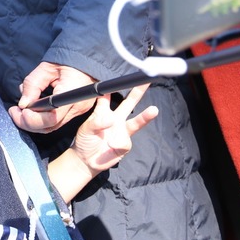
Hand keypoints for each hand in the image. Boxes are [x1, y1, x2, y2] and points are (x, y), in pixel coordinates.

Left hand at [10, 62, 98, 132]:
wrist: (89, 60)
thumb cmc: (70, 60)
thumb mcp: (47, 67)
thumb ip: (33, 84)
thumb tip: (23, 103)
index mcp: (72, 92)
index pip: (52, 116)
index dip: (33, 118)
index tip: (20, 110)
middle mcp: (77, 106)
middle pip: (50, 126)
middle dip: (28, 123)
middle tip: (14, 112)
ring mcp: (78, 111)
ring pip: (52, 127)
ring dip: (33, 123)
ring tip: (20, 112)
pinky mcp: (76, 111)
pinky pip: (57, 122)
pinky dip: (41, 120)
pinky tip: (32, 111)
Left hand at [46, 83, 157, 201]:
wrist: (86, 160)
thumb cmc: (85, 141)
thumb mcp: (86, 129)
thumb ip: (96, 122)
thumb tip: (110, 119)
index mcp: (103, 113)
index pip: (107, 97)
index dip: (110, 88)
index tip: (116, 79)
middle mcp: (116, 119)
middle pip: (129, 104)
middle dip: (138, 92)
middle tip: (146, 81)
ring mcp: (122, 132)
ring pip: (136, 122)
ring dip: (145, 116)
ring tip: (154, 110)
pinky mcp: (125, 144)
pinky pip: (125, 142)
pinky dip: (117, 144)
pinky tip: (111, 147)